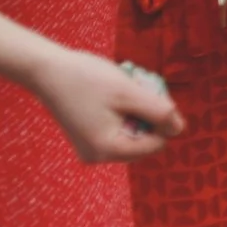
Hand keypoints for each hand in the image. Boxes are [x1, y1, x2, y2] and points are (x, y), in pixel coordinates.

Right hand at [24, 46, 183, 163]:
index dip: (160, 118)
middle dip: (146, 113)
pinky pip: (118, 127)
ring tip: (122, 88)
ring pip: (133, 131)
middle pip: (145, 139)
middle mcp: (98, 156)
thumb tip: (179, 130)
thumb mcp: (130, 93)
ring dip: (136, 108)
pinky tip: (112, 93)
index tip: (144, 93)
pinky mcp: (88, 137)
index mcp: (108, 150)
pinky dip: (123, 109)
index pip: (156, 143)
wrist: (47, 70)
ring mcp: (91, 148)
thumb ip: (159, 112)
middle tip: (134, 87)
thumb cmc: (88, 78)